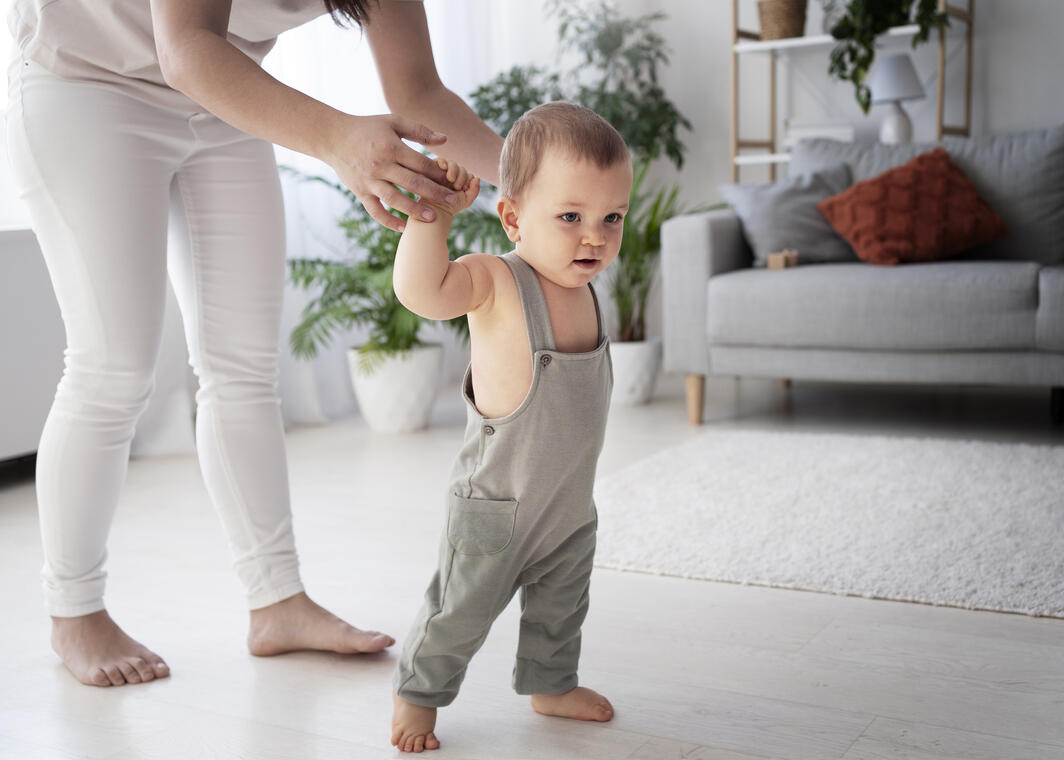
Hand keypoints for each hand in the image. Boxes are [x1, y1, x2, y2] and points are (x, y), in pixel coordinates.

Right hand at [326, 114, 460, 231]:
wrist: (333, 137)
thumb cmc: (368, 128)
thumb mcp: (393, 122)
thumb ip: (419, 130)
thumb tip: (445, 140)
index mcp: (391, 148)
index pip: (420, 164)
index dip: (438, 173)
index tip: (452, 181)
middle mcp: (380, 166)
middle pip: (412, 183)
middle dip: (434, 193)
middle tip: (453, 202)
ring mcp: (369, 181)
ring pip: (395, 199)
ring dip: (414, 210)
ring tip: (432, 218)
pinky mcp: (360, 192)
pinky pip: (375, 211)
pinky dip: (388, 221)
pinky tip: (403, 227)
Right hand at [426, 158, 479, 216]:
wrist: (433, 209)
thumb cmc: (449, 207)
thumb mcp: (465, 200)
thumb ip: (474, 190)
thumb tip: (477, 178)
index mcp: (461, 182)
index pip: (468, 175)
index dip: (467, 180)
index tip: (463, 189)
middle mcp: (453, 177)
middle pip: (461, 168)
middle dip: (461, 176)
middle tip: (457, 186)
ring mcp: (443, 172)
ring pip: (452, 163)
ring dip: (454, 169)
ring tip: (451, 178)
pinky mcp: (433, 169)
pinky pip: (440, 161)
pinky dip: (443, 162)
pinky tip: (443, 167)